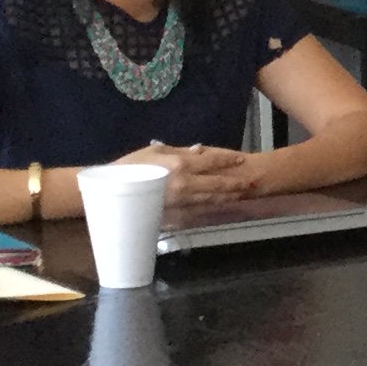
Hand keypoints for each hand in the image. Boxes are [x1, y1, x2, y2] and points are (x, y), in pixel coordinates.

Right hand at [120, 143, 260, 205]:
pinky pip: (198, 211)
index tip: (241, 160)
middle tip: (253, 183)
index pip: (211, 162)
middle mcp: (185, 184)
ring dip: (228, 197)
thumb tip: (199, 151)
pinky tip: (221, 207)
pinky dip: (211, 208)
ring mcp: (181, 202)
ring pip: (211, 200)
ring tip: (242, 195)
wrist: (113, 192)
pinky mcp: (175, 214)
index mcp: (180, 165)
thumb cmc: (131, 166)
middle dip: (236, 184)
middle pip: (217, 185)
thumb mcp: (155, 151)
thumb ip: (179, 152)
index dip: (228, 161)